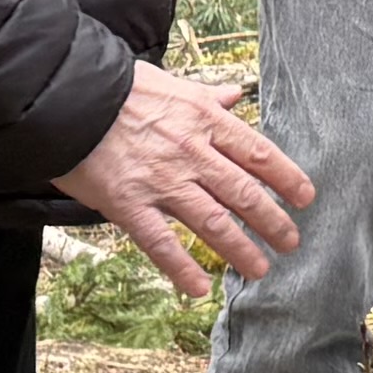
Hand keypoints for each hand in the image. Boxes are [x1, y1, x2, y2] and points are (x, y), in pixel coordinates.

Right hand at [56, 57, 314, 301]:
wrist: (66, 97)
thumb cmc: (118, 89)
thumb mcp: (171, 83)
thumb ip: (206, 95)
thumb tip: (234, 95)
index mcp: (204, 119)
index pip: (258, 153)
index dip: (287, 178)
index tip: (306, 198)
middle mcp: (190, 152)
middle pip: (244, 193)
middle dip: (273, 222)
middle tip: (291, 243)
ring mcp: (160, 180)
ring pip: (213, 222)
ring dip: (241, 249)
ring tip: (260, 269)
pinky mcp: (128, 203)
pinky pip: (160, 243)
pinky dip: (182, 268)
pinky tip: (199, 288)